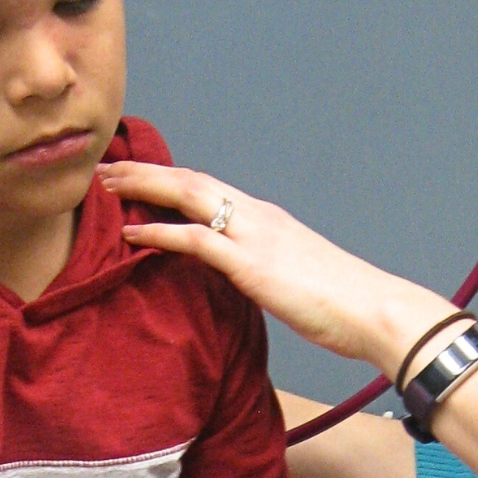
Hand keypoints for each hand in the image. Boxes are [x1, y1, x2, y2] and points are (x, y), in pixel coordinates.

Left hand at [95, 162, 454, 373]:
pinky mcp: (252, 263)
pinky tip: (130, 233)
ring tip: (103, 186)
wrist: (375, 310)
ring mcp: (254, 236)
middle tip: (102, 168)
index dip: (167, 176)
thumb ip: (261, 268)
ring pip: (189, 195)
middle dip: (143, 171)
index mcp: (266, 218)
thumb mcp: (292, 277)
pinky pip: (196, 239)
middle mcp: (257, 216)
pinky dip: (160, 231)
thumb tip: (238, 276)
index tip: (132, 174)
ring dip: (142, 187)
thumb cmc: (341, 302)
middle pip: (190, 179)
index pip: (207, 185)